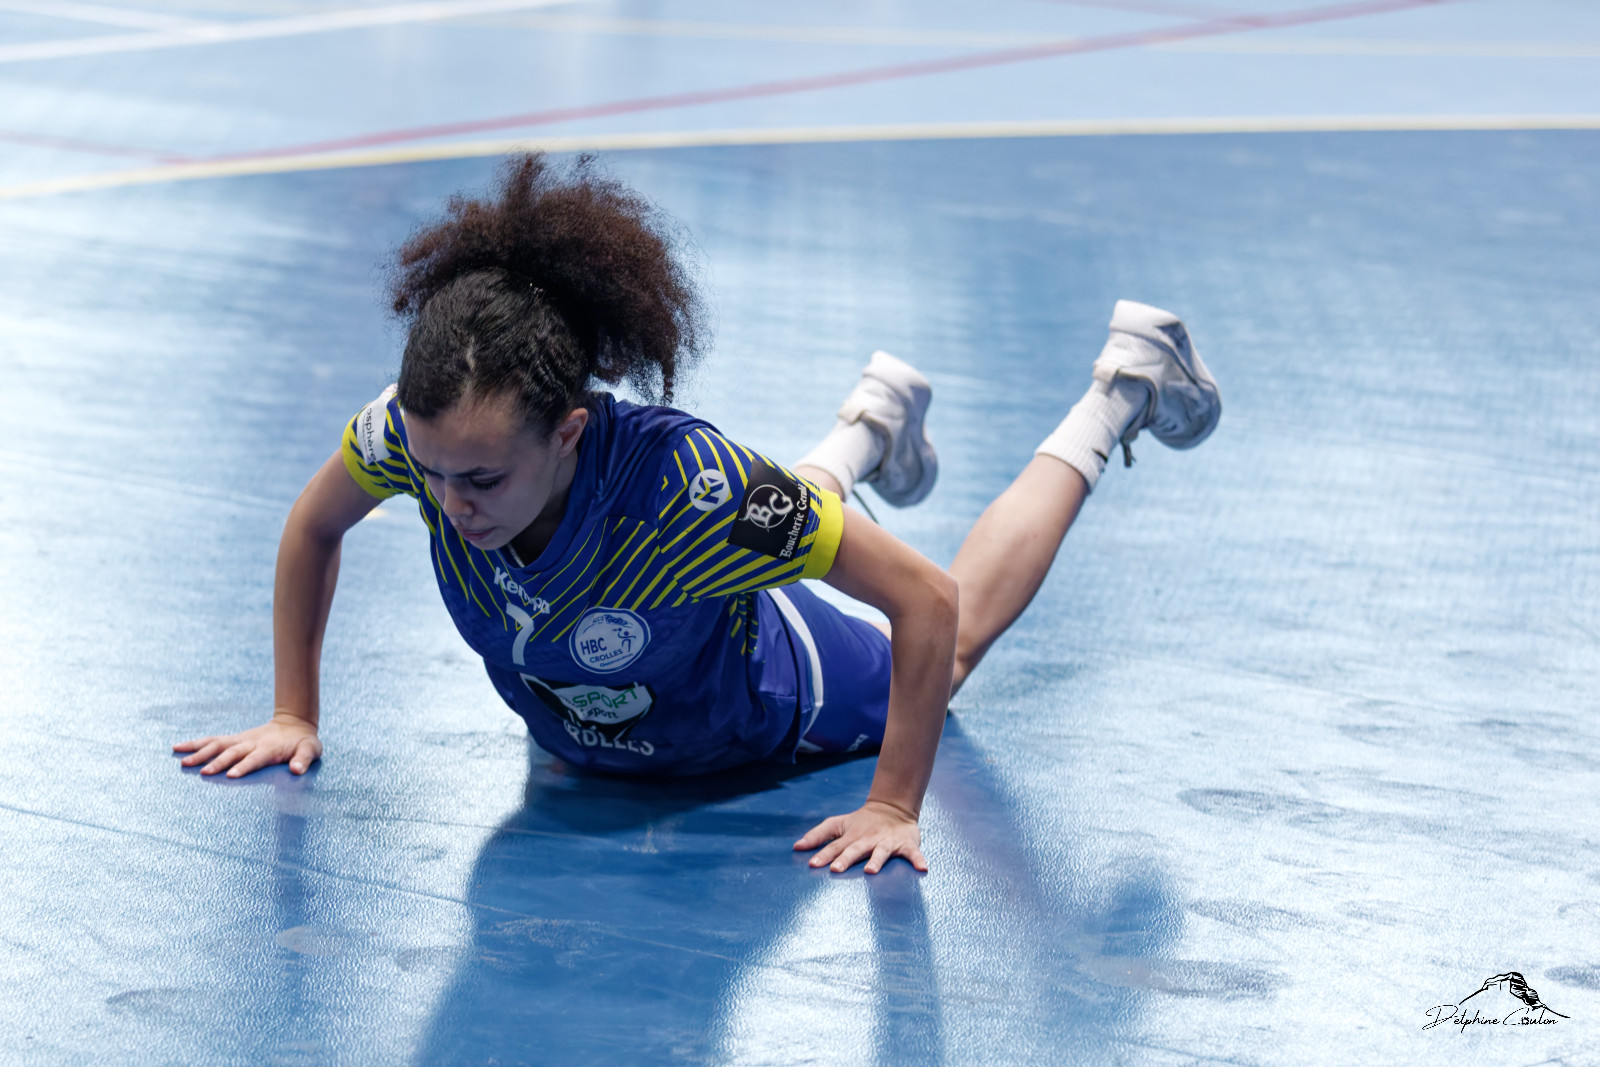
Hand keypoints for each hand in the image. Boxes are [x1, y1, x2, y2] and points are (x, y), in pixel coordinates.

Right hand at [173, 712, 321, 777]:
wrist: (295, 723)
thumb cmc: (304, 742)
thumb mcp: (312, 749)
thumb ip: (305, 759)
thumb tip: (297, 770)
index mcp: (269, 748)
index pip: (255, 758)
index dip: (244, 766)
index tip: (231, 776)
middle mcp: (252, 742)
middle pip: (232, 752)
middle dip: (218, 762)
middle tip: (203, 774)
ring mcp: (241, 739)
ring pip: (217, 745)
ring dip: (201, 752)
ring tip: (182, 762)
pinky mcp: (234, 739)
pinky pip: (212, 740)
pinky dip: (195, 743)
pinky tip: (177, 748)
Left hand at [794, 799, 927, 873]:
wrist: (892, 807)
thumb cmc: (861, 822)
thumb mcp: (838, 824)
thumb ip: (818, 835)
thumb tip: (796, 847)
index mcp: (851, 836)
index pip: (835, 846)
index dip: (824, 855)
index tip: (812, 864)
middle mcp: (868, 839)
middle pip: (855, 849)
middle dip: (846, 859)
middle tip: (836, 869)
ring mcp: (887, 842)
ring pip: (881, 852)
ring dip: (877, 860)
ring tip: (871, 871)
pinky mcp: (905, 844)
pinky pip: (913, 853)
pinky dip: (918, 860)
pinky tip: (922, 869)